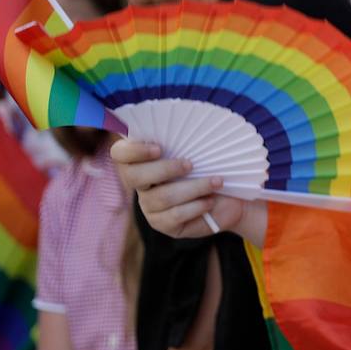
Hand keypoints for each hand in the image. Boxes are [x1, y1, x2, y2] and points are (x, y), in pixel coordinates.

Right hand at [110, 139, 253, 239]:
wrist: (231, 199)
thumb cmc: (212, 167)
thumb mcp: (201, 150)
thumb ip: (186, 139)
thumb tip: (187, 125)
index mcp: (143, 160)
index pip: (120, 153)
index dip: (133, 151)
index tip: (159, 148)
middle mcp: (141, 183)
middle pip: (134, 176)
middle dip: (164, 169)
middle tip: (190, 164)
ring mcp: (149, 205)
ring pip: (162, 196)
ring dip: (194, 187)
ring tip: (216, 182)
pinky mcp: (162, 223)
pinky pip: (174, 215)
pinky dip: (196, 205)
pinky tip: (210, 200)